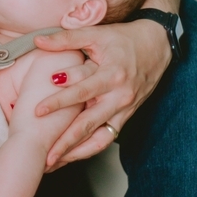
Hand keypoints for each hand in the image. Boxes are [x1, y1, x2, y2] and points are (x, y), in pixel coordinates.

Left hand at [33, 20, 170, 168]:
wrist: (158, 46)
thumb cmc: (125, 39)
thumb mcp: (96, 34)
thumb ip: (66, 39)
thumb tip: (38, 41)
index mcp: (112, 75)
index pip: (81, 93)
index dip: (58, 102)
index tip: (38, 111)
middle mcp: (120, 97)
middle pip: (89, 125)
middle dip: (65, 142)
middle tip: (45, 155)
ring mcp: (124, 109)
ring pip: (99, 138)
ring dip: (77, 152)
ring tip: (55, 162)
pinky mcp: (127, 116)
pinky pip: (107, 137)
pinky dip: (89, 147)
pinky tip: (72, 154)